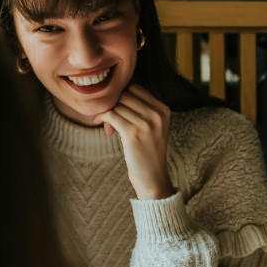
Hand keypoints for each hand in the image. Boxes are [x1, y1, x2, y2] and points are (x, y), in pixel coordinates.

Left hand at [96, 84, 174, 199]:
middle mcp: (157, 114)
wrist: (152, 178)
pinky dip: (103, 119)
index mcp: (163, 109)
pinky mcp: (132, 133)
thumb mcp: (154, 126)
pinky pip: (111, 115)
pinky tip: (105, 129)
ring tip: (109, 128)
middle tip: (111, 121)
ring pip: (116, 105)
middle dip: (114, 104)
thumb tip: (115, 90)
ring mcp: (146, 123)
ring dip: (107, 114)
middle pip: (124, 94)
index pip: (135, 88)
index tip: (119, 112)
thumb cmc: (148, 151)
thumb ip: (142, 108)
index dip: (122, 97)